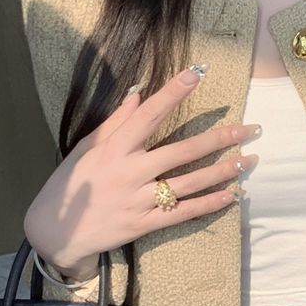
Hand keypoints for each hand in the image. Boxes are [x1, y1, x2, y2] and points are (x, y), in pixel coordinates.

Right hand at [24, 64, 259, 276]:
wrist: (55, 232)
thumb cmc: (71, 184)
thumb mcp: (86, 148)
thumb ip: (115, 122)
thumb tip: (138, 94)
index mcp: (115, 148)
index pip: (149, 114)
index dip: (174, 93)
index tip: (198, 73)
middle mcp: (130, 172)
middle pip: (183, 151)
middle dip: (220, 138)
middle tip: (250, 129)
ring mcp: (139, 199)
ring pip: (190, 182)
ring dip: (223, 171)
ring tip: (249, 160)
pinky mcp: (145, 224)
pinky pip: (184, 212)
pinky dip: (209, 204)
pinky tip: (232, 196)